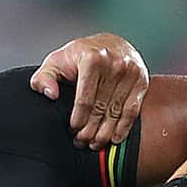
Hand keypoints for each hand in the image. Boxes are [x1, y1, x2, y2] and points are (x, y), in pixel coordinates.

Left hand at [30, 32, 148, 149]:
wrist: (110, 42)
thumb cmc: (80, 56)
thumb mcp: (56, 61)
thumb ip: (44, 78)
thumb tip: (50, 94)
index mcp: (92, 59)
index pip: (84, 100)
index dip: (78, 120)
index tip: (72, 130)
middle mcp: (114, 64)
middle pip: (100, 109)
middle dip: (89, 131)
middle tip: (81, 142)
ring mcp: (130, 72)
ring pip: (116, 113)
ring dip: (104, 133)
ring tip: (94, 144)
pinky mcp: (141, 80)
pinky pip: (132, 110)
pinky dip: (123, 127)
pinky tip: (114, 138)